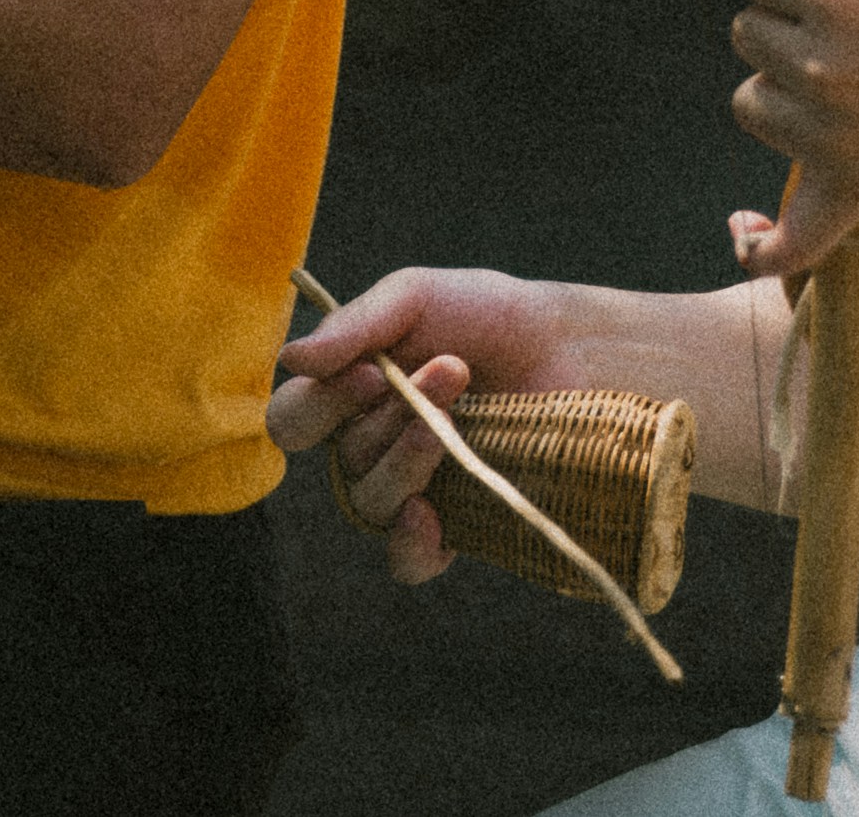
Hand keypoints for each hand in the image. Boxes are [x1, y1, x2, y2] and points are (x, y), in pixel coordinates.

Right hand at [265, 266, 570, 584]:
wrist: (569, 346)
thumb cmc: (486, 314)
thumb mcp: (415, 297)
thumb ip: (353, 324)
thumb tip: (289, 357)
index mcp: (347, 395)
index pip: (294, 420)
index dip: (321, 405)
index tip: (373, 372)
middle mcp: (371, 447)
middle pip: (344, 459)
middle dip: (391, 416)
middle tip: (450, 371)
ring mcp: (412, 488)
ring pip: (374, 503)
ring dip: (409, 459)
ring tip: (456, 421)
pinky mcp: (456, 523)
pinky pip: (409, 561)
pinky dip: (410, 544)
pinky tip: (427, 513)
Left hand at [724, 0, 858, 277]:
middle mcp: (827, 70)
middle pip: (746, 30)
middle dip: (786, 13)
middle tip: (856, 19)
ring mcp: (836, 138)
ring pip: (752, 100)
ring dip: (782, 84)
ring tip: (852, 72)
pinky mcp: (857, 189)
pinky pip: (789, 237)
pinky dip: (762, 243)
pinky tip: (742, 231)